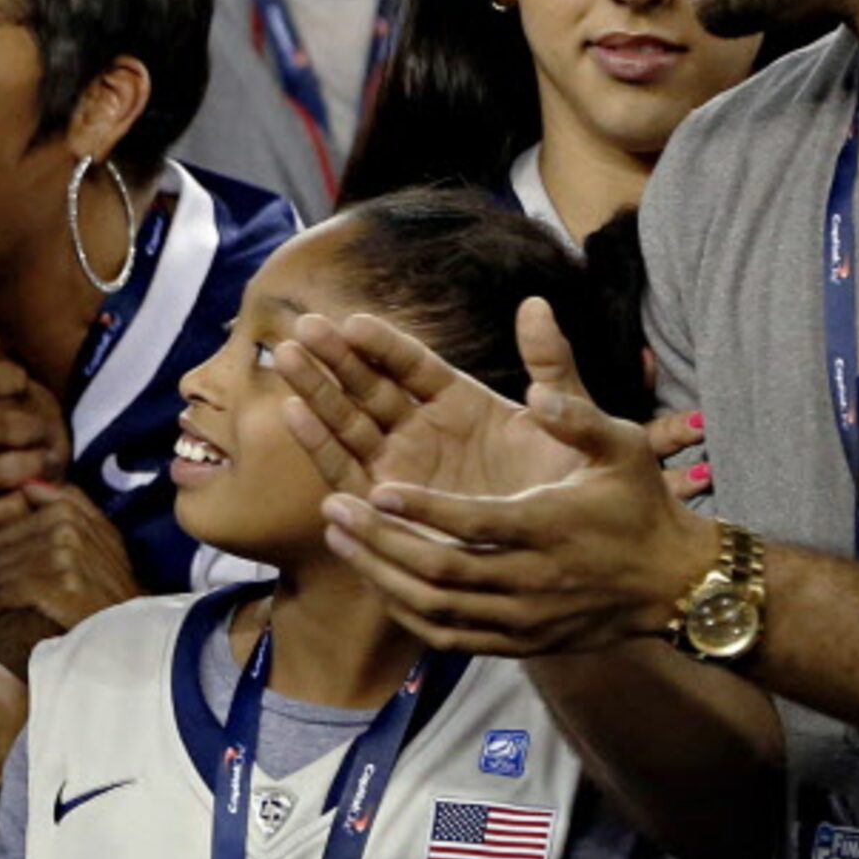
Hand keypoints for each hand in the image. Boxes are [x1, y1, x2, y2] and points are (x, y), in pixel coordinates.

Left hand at [0, 482, 138, 632]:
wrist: (126, 633)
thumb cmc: (106, 588)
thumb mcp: (99, 540)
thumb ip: (68, 506)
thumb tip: (28, 485)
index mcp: (70, 511)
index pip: (8, 519)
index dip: (1, 541)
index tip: (1, 561)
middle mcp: (67, 527)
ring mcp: (64, 556)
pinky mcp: (58, 586)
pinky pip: (4, 590)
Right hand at [276, 299, 590, 502]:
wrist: (569, 555)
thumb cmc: (573, 488)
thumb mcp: (569, 417)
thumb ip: (551, 363)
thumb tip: (534, 303)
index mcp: (460, 402)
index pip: (412, 364)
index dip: (383, 343)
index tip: (353, 322)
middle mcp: (422, 430)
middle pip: (369, 385)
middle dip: (334, 357)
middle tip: (302, 327)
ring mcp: (400, 466)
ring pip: (348, 421)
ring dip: (315, 390)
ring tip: (286, 355)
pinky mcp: (386, 504)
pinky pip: (346, 469)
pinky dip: (319, 443)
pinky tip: (294, 412)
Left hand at [306, 301, 721, 655]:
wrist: (671, 583)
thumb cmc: (639, 504)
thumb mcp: (625, 447)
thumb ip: (579, 414)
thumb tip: (536, 390)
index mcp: (552, 529)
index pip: (476, 525)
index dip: (423, 510)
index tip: (376, 486)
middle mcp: (533, 582)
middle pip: (443, 573)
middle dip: (382, 541)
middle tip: (334, 507)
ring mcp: (523, 620)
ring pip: (436, 610)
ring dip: (381, 575)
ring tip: (338, 537)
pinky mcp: (516, 644)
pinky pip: (448, 637)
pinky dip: (405, 611)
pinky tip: (373, 579)